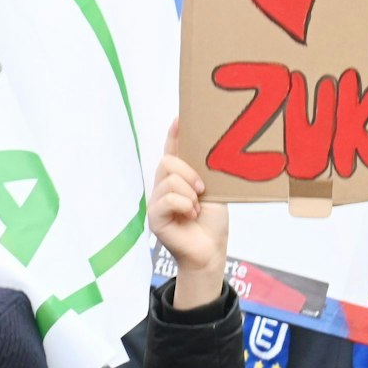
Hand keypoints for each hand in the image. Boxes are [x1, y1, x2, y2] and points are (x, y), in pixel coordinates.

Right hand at [152, 122, 228, 307]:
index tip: (180, 117)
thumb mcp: (213, 189)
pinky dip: (184, 205)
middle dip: (189, 172)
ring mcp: (156, 202)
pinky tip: (190, 214)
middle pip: (168, 162)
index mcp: (178, 179)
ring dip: (190, 193)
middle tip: (202, 189)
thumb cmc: (212, 222)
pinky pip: (167, 199)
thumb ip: (203, 171)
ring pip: (170, 180)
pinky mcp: (154, 217)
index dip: (175, 134)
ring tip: (196, 208)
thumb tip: (208, 146)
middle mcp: (163, 187)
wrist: (211, 250)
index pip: (173, 151)